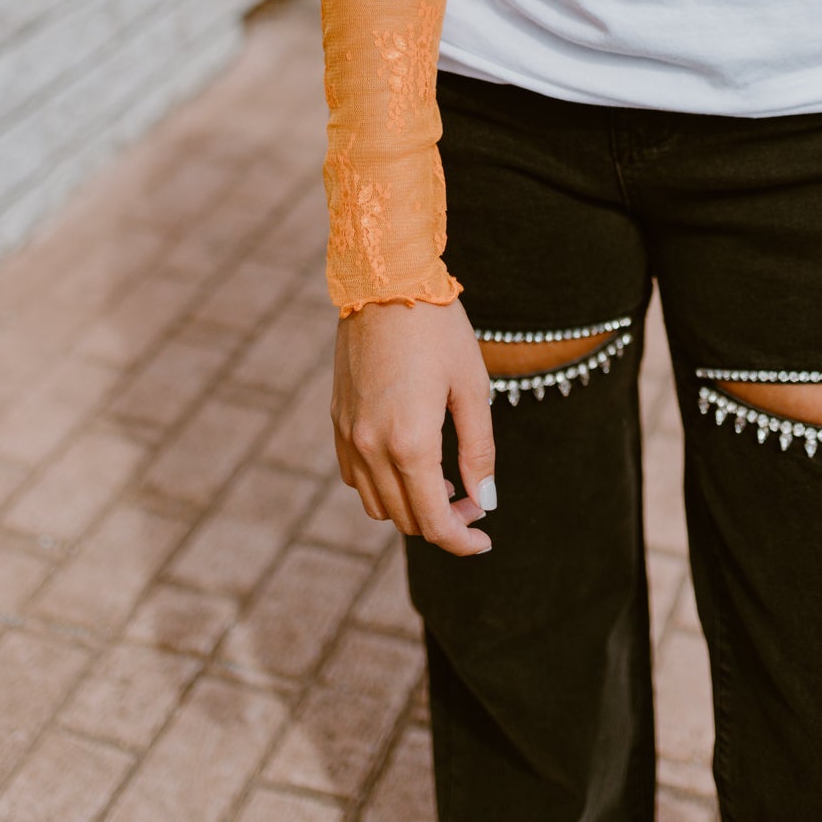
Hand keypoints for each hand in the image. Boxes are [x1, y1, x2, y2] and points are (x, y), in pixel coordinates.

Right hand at [332, 297, 496, 554]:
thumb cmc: (438, 328)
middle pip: (405, 519)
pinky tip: (409, 461)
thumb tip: (485, 501)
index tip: (484, 539)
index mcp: (410, 443)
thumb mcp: (472, 387)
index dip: (462, 540)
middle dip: (442, 521)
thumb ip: (479, 450)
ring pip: (376, 504)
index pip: (434, 521)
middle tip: (473, 499)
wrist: (386, 281)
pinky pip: (355, 476)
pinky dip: (381, 485)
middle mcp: (371, 447)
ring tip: (444, 481)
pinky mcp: (337, 419)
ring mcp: (348, 435)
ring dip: (410, 506)